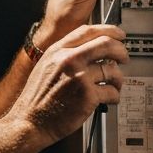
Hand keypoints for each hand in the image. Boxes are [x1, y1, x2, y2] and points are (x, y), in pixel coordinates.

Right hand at [10, 24, 127, 146]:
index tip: (118, 35)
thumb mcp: (45, 67)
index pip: (88, 31)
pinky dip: (114, 96)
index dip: (109, 30)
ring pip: (112, 70)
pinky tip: (109, 99)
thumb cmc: (36, 100)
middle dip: (121, 50)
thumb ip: (64, 55)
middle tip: (124, 57)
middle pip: (106, 44)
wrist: (29, 122)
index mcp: (58, 51)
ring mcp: (79, 77)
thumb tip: (89, 49)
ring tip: (114, 85)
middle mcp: (69, 60)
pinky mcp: (88, 96)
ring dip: (118, 79)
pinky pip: (112, 91)